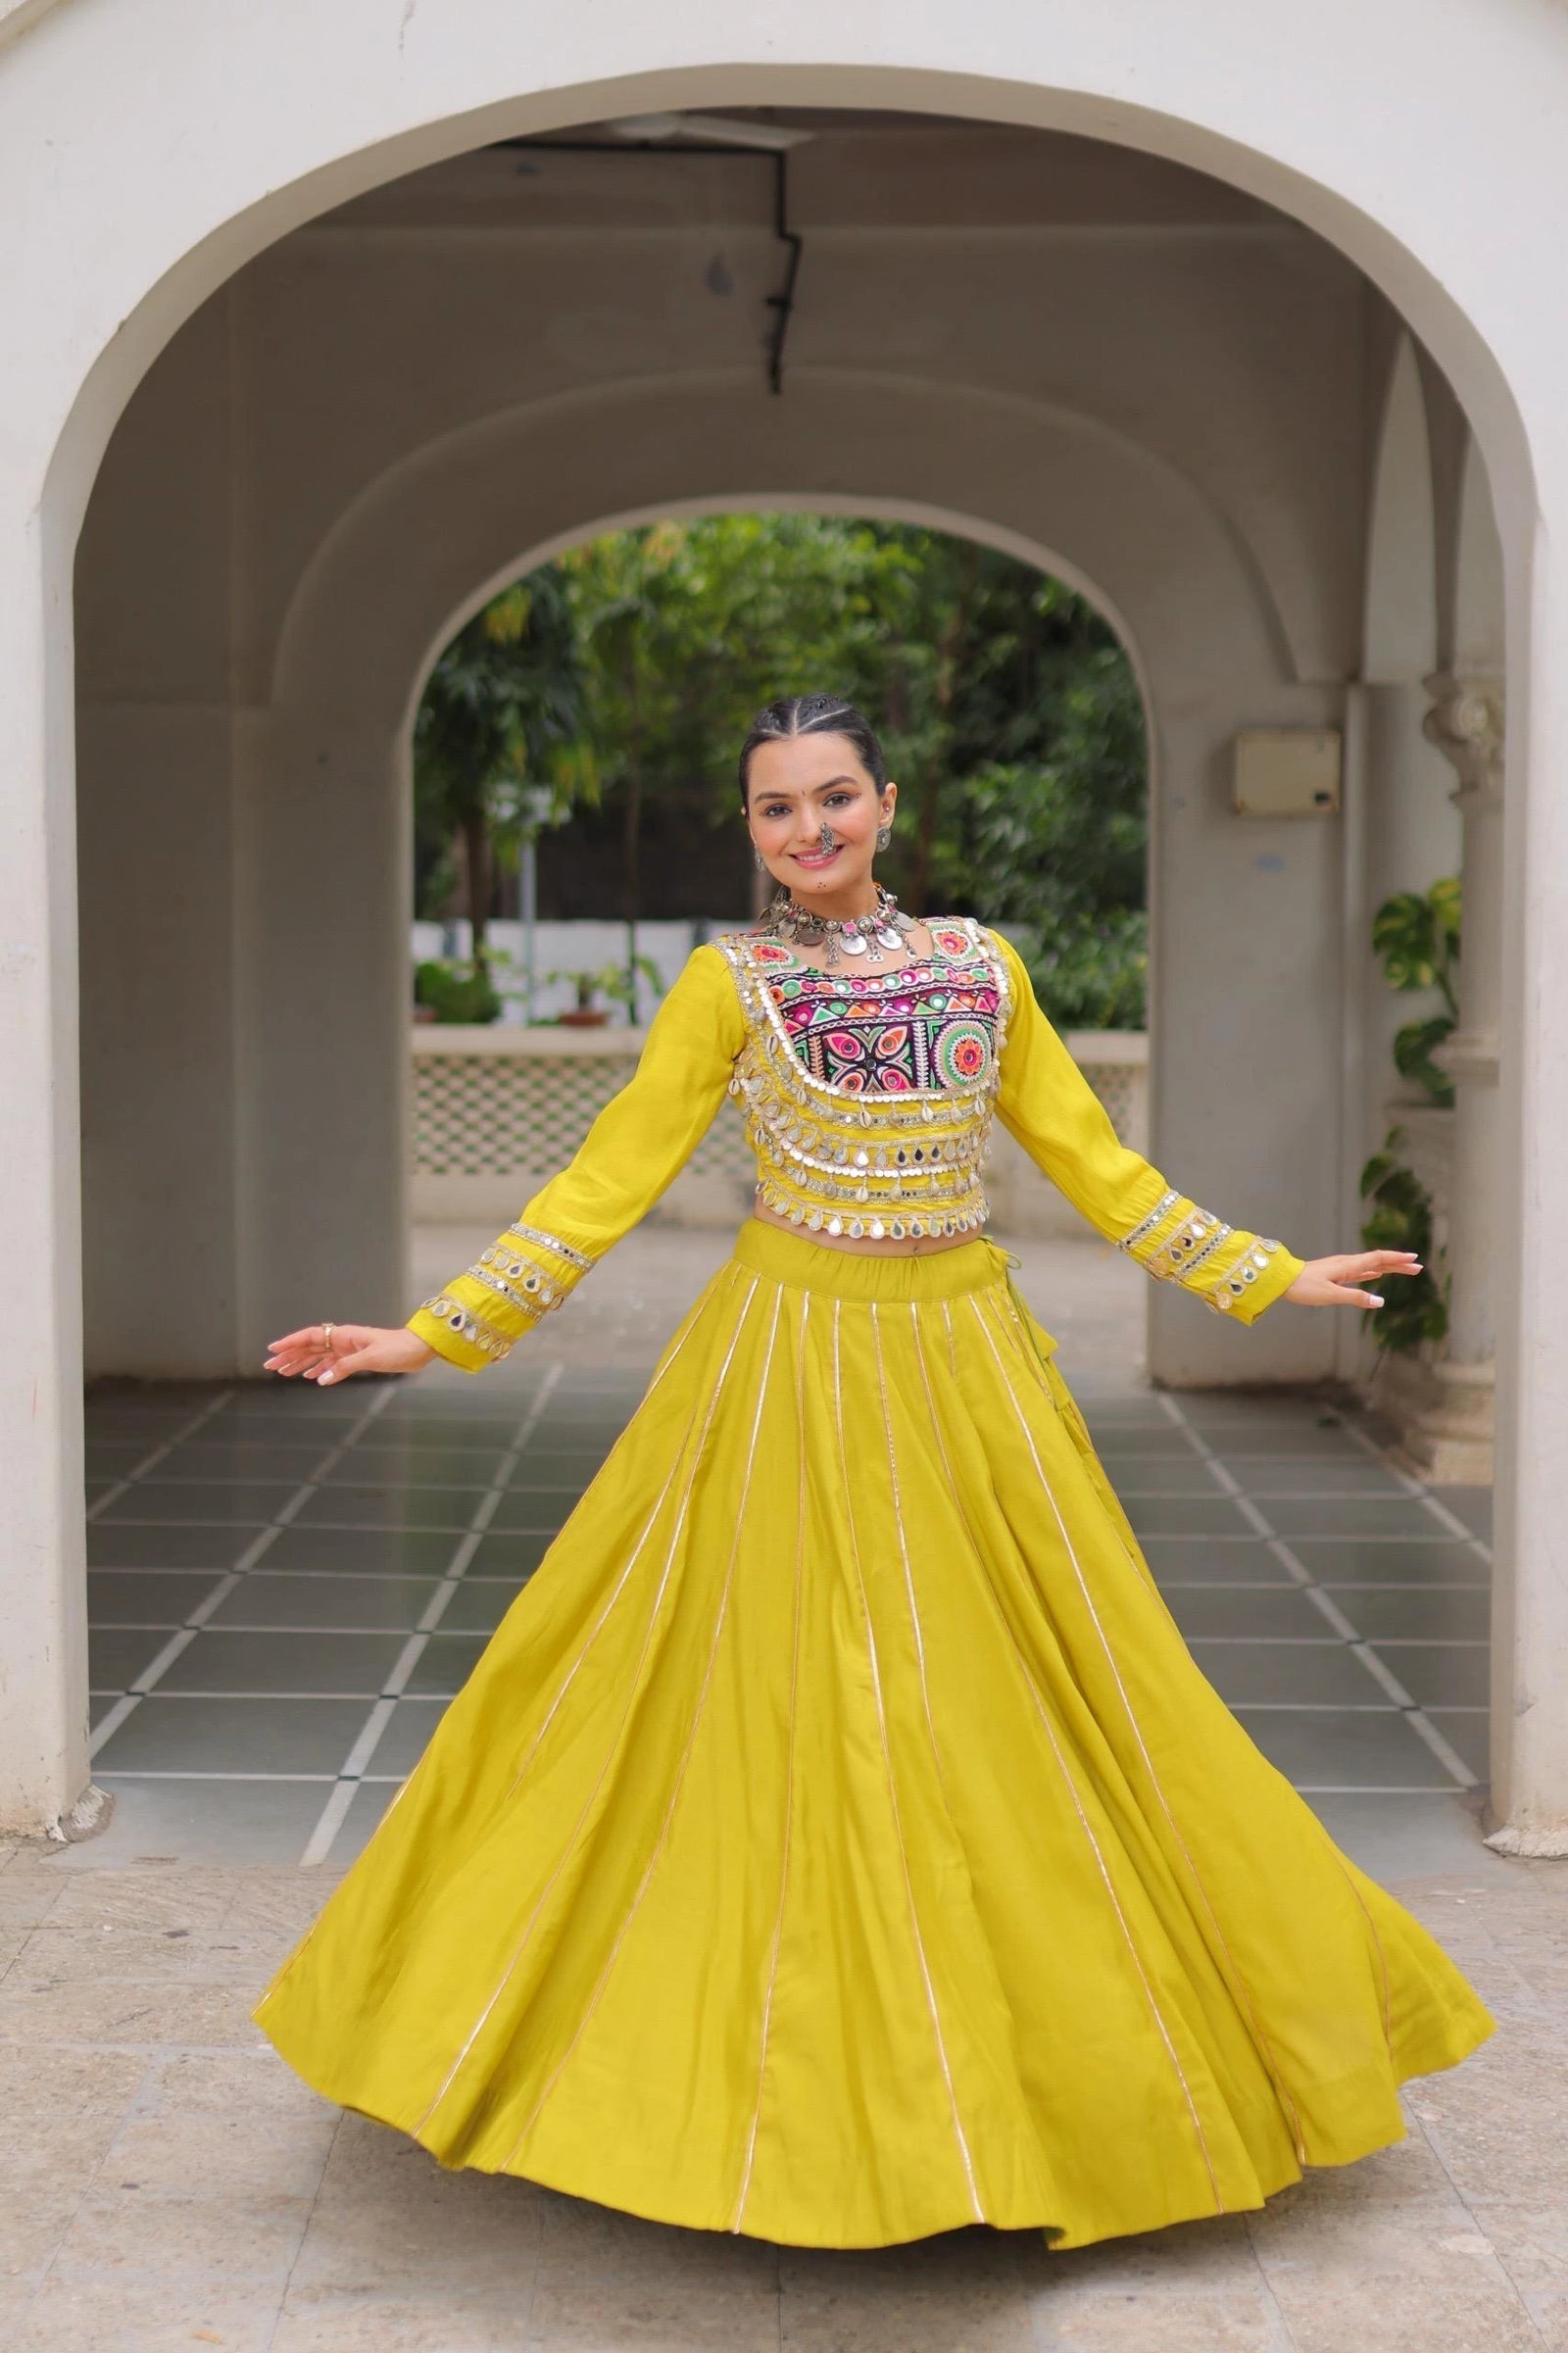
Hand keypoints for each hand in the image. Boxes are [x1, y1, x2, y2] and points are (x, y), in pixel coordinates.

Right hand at [264, 1322, 434, 1383]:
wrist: (418, 1349)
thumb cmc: (398, 1349)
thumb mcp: (371, 1358)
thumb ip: (345, 1367)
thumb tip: (321, 1379)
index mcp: (344, 1335)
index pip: (311, 1336)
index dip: (291, 1343)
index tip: (273, 1350)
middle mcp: (343, 1340)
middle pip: (310, 1347)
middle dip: (290, 1356)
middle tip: (271, 1366)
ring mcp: (349, 1348)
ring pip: (318, 1355)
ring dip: (301, 1363)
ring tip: (284, 1373)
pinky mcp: (357, 1358)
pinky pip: (332, 1363)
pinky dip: (320, 1369)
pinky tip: (312, 1377)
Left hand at [1284, 1250, 1421, 1310]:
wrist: (1283, 1280)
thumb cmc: (1304, 1287)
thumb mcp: (1331, 1295)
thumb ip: (1356, 1298)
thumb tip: (1380, 1302)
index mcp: (1349, 1265)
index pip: (1378, 1259)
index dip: (1397, 1259)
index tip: (1414, 1259)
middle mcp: (1347, 1263)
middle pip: (1378, 1261)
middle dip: (1399, 1264)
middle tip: (1418, 1267)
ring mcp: (1342, 1268)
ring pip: (1371, 1265)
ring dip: (1389, 1267)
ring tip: (1405, 1270)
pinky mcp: (1336, 1274)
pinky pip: (1361, 1271)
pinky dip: (1373, 1272)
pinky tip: (1378, 1274)